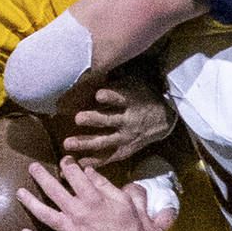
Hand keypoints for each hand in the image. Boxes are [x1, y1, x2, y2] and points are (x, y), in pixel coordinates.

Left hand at [17, 156, 173, 230]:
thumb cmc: (130, 227)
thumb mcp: (122, 200)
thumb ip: (104, 185)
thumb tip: (88, 171)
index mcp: (93, 199)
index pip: (74, 175)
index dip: (67, 165)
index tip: (64, 161)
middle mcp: (78, 213)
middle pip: (53, 190)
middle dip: (41, 176)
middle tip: (32, 167)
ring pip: (44, 214)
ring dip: (30, 202)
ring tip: (20, 192)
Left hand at [60, 69, 174, 166]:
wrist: (164, 120)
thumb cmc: (142, 97)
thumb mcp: (135, 84)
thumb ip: (117, 80)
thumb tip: (94, 67)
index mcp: (130, 101)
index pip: (120, 98)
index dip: (110, 96)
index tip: (98, 94)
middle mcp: (128, 120)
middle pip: (109, 120)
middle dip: (93, 119)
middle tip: (78, 118)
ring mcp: (126, 137)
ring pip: (104, 141)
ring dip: (85, 142)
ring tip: (67, 143)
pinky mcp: (124, 150)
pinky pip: (108, 157)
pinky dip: (94, 161)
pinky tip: (78, 163)